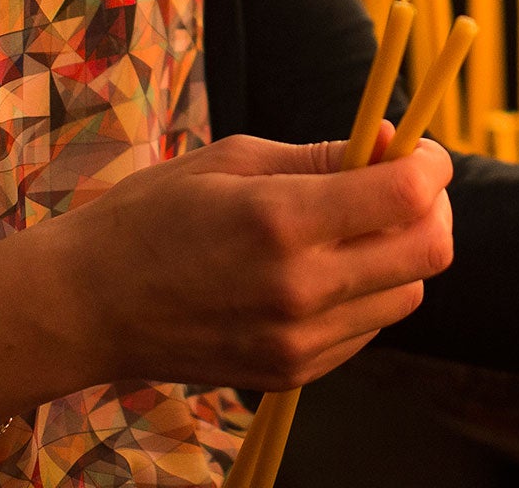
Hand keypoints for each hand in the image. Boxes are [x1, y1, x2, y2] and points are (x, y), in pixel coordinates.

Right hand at [44, 128, 454, 390]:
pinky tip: (323, 268)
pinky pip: (368, 328)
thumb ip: (324, 155)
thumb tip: (393, 144)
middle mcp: (299, 289)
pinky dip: (367, 292)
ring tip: (354, 226)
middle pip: (429, 251)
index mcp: (281, 221)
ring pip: (408, 294)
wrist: (87, 306)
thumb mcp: (234, 160)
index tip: (419, 151)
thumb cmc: (153, 215)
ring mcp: (298, 341)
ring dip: (401, 252)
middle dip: (432, 207)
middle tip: (401, 184)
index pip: (406, 196)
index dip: (430, 165)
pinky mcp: (292, 374)